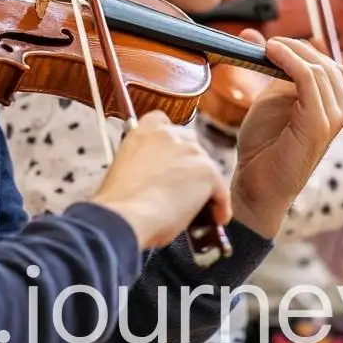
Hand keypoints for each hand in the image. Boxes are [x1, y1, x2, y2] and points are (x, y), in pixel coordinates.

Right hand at [90, 111, 229, 251]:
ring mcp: (190, 150)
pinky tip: (216, 219)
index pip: (165, 123)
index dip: (172, 145)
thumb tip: (155, 179)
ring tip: (202, 208)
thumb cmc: (121, 201)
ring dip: (205, 185)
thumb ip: (143, 162)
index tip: (172, 162)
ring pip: (207, 167)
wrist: (127, 214)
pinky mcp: (206, 170)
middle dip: (190, 164)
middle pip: (191, 145)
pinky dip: (221, 206)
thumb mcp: (125, 168)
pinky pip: (221, 191)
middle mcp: (168, 133)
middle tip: (186, 188)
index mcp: (143, 130)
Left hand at [229, 36, 342, 232]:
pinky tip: (272, 56)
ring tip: (270, 48)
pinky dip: (292, 64)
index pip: (335, 69)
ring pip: (325, 74)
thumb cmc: (264, 145)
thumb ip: (271, 69)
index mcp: (331, 109)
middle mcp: (337, 117)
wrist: (256, 184)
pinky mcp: (315, 131)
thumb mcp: (270, 99)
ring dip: (296, 53)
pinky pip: (311, 86)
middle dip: (302, 48)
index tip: (277, 44)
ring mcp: (329, 125)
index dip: (309, 51)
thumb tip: (253, 34)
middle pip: (333, 68)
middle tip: (272, 44)